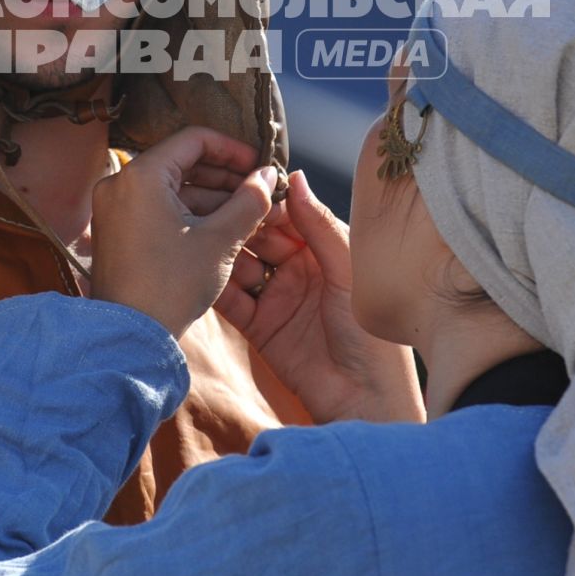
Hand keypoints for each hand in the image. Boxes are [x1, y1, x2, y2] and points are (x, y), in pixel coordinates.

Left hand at [90, 127, 278, 338]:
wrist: (130, 336)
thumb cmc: (172, 285)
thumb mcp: (221, 239)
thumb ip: (249, 200)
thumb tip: (267, 174)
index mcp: (141, 175)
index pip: (193, 140)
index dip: (232, 149)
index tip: (258, 164)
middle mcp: (120, 183)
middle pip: (181, 162)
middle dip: (224, 176)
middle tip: (257, 189)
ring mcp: (114, 207)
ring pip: (171, 187)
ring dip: (210, 197)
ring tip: (247, 212)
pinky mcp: (116, 230)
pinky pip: (157, 208)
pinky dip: (189, 213)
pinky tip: (220, 227)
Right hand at [217, 171, 423, 424]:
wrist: (365, 398)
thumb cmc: (372, 333)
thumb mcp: (347, 269)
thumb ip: (318, 224)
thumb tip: (294, 177)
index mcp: (324, 249)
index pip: (286, 214)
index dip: (265, 201)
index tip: (241, 185)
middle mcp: (298, 268)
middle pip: (259, 236)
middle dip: (239, 224)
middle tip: (216, 210)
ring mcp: (277, 296)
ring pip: (242, 264)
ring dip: (226, 253)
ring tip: (208, 238)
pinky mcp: (259, 325)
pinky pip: (232, 299)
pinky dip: (217, 286)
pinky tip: (202, 271)